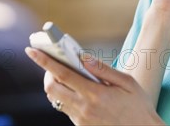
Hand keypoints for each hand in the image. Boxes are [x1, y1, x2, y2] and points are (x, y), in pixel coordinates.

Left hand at [25, 47, 164, 124]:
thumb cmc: (138, 105)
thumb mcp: (127, 82)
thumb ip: (103, 69)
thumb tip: (84, 56)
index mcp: (95, 93)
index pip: (62, 74)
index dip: (44, 61)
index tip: (31, 51)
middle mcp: (84, 107)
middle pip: (52, 88)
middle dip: (47, 73)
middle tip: (54, 64)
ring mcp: (80, 119)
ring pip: (56, 99)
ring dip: (55, 85)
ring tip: (65, 74)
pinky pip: (66, 108)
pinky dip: (65, 96)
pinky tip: (77, 90)